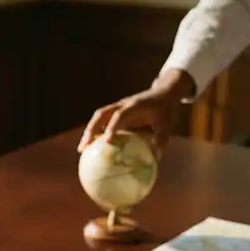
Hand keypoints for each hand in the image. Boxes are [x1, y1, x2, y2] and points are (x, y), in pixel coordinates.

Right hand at [77, 70, 195, 153]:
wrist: (162, 93)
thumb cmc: (165, 109)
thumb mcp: (167, 123)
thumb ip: (162, 139)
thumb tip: (157, 158)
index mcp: (133, 106)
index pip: (120, 115)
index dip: (112, 127)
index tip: (107, 141)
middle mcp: (122, 105)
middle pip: (101, 115)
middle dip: (91, 130)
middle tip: (84, 147)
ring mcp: (117, 108)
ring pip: (98, 118)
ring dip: (89, 132)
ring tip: (82, 150)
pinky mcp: (116, 112)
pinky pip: (102, 122)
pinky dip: (95, 134)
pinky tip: (92, 150)